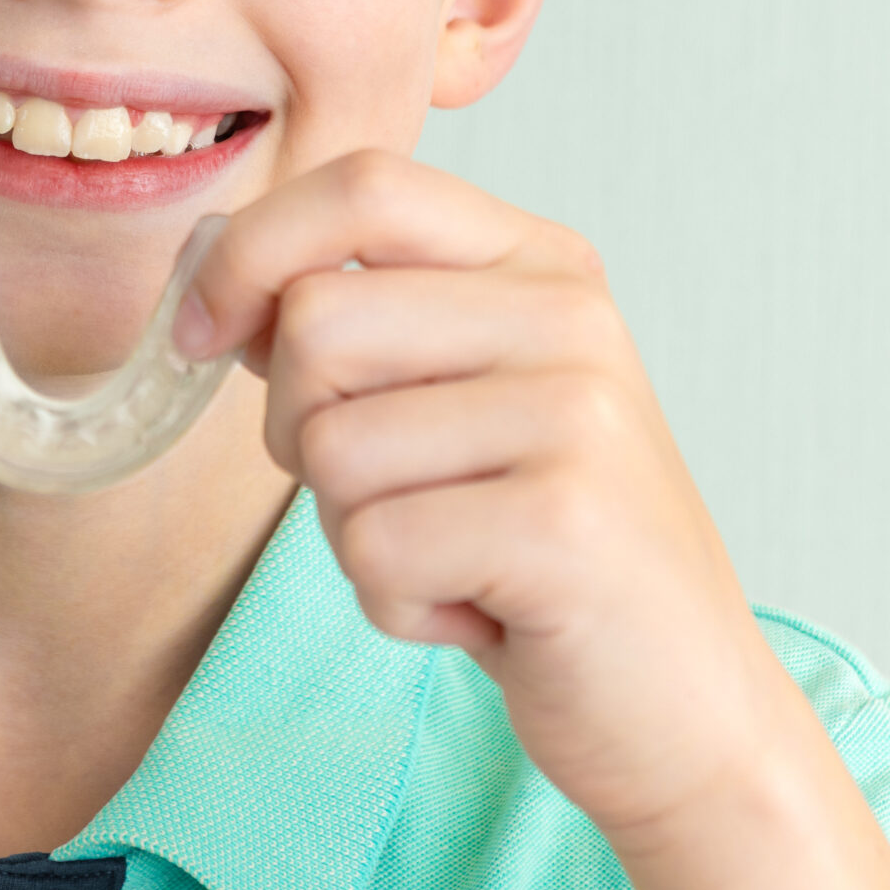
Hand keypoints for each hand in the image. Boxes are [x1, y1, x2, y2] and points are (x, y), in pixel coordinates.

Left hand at [176, 149, 889, 889]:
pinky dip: (395, 603)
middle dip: (300, 429)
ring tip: (454, 556)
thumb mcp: (456, 402)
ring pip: (331, 446)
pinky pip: (373, 548)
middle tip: (389, 497)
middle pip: (316, 320)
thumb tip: (209, 273)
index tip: (202, 333)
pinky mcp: (562, 523)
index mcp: (541, 264)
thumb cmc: (543, 550)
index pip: (363, 185)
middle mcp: (569, 319)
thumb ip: (354, 326)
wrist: (686, 705)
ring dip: (355, 533)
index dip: (251, 251)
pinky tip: (479, 611)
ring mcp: (576, 415)